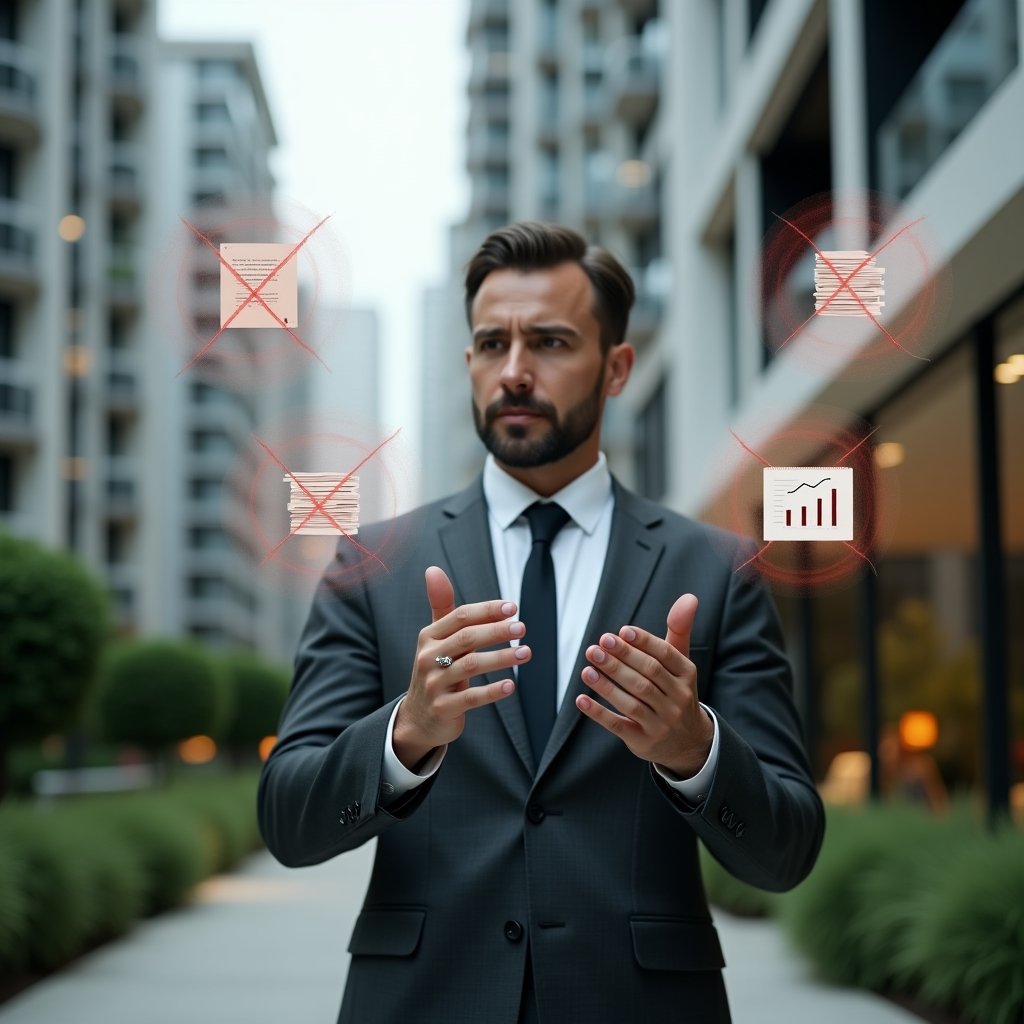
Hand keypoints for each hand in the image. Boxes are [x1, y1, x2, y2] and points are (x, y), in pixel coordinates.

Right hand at [392, 566, 529, 770]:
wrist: (418, 716)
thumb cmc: (435, 669)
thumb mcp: (435, 638)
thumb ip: (441, 605)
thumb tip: (433, 569)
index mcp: (429, 636)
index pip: (460, 617)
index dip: (487, 610)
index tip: (512, 608)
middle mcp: (428, 657)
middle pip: (466, 638)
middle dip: (496, 631)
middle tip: (522, 628)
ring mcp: (434, 683)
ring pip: (470, 666)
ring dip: (501, 658)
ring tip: (525, 653)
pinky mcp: (443, 708)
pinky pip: (470, 698)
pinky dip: (492, 691)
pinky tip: (511, 685)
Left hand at [575, 593, 712, 777]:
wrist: (688, 741)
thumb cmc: (676, 690)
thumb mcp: (681, 661)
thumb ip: (679, 629)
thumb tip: (689, 597)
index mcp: (687, 675)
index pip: (665, 656)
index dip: (643, 643)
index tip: (620, 631)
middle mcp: (678, 700)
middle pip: (647, 677)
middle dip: (621, 660)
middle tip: (597, 645)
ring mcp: (661, 723)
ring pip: (632, 702)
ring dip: (607, 684)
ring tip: (587, 667)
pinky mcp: (643, 741)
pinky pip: (618, 726)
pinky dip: (599, 713)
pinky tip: (581, 699)